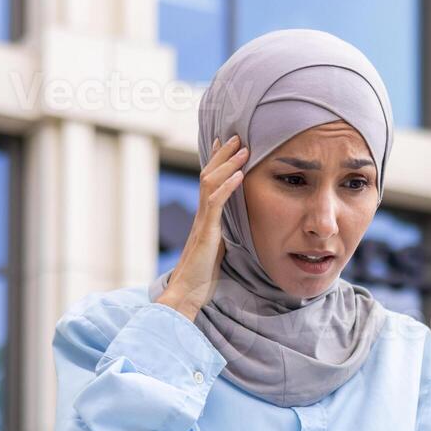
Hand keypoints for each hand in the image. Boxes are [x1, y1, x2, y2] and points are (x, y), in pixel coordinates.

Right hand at [159, 135, 248, 319]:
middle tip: (235, 136)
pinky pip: (216, 204)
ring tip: (243, 147)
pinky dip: (228, 186)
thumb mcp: (217, 250)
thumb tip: (233, 228)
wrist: (187, 294)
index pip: (210, 184)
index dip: (218, 163)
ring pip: (211, 184)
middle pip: (209, 176)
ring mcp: (203, 222)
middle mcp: (202, 216)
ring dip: (228, 164)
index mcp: (205, 219)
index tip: (226, 146)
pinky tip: (240, 175)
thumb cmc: (202, 277)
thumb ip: (223, 235)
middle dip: (223, 155)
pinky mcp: (206, 232)